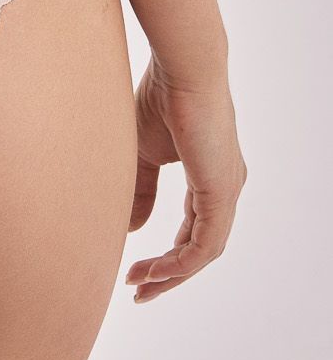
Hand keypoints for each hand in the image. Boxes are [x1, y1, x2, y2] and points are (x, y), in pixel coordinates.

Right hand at [125, 57, 244, 302]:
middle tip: (138, 291)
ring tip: (139, 284)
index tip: (136, 270)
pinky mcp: (222, 193)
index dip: (166, 253)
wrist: (180, 69)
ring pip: (203, 252)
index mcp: (210, 177)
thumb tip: (134, 230)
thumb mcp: (143, 152)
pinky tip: (156, 271)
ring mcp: (227, 192)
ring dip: (171, 273)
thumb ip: (141, 190)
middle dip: (169, 274)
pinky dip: (179, 262)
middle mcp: (225, 188)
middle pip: (200, 248)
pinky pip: (204, 244)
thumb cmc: (159, 98)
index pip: (193, 229)